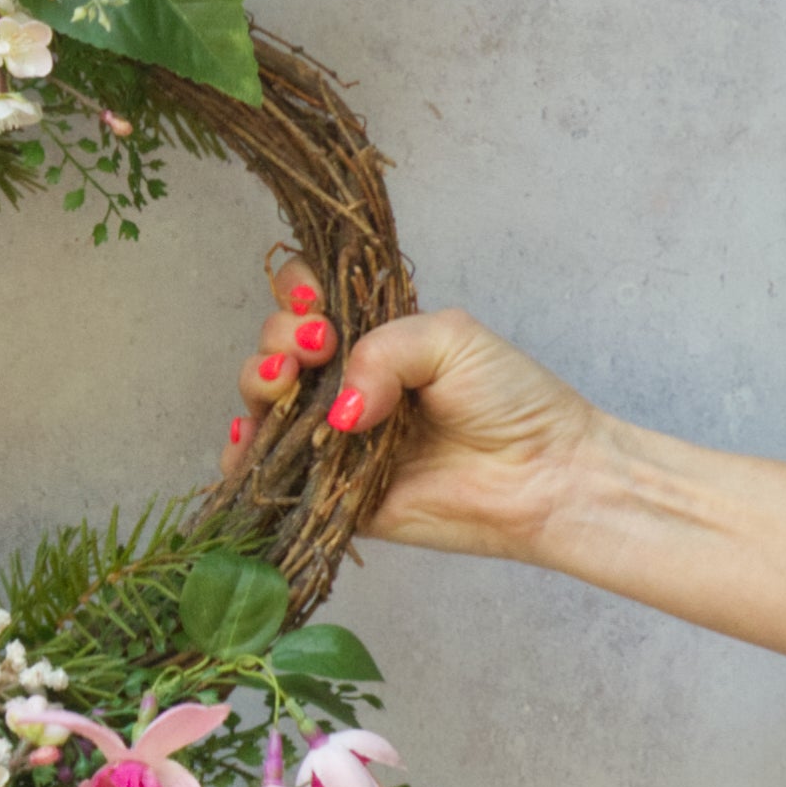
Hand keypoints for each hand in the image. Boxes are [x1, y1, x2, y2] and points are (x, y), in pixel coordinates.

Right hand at [219, 257, 604, 560]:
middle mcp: (343, 384)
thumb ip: (383, 350)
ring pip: (261, 403)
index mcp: (371, 340)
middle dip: (280, 339)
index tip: (315, 306)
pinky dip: (242, 456)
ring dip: (258, 385)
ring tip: (287, 386)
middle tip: (316, 349)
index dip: (295, 295)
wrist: (543, 477)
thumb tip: (338, 406)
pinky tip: (250, 438)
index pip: (306, 303)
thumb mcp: (450, 338)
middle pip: (275, 348)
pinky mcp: (327, 491)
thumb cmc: (510, 400)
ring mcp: (331, 436)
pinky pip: (266, 474)